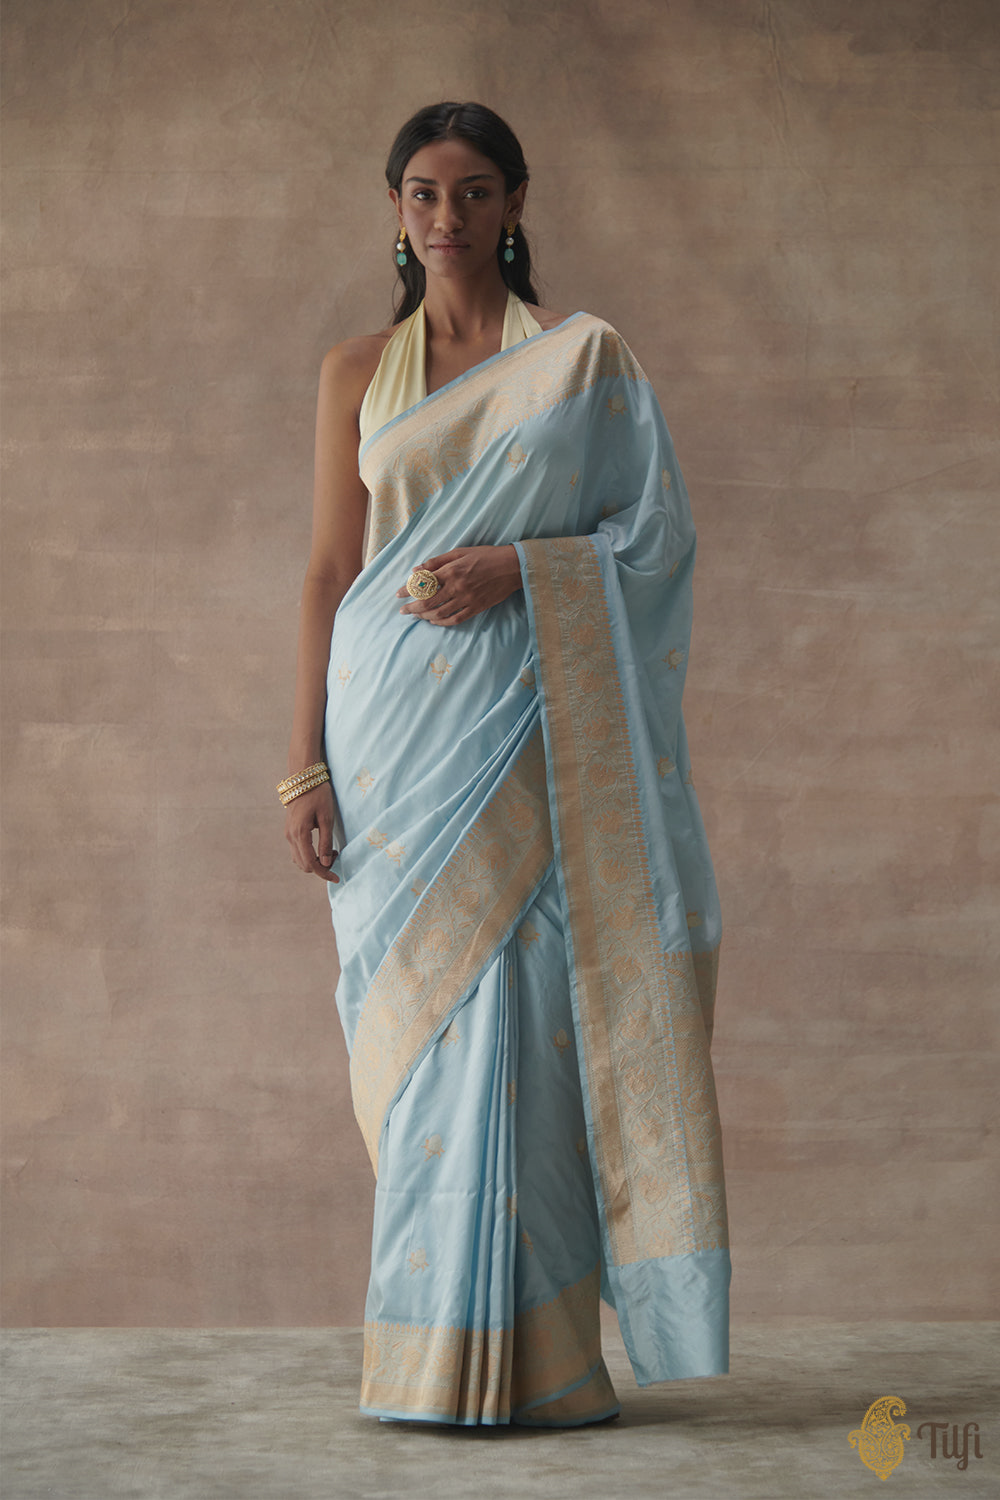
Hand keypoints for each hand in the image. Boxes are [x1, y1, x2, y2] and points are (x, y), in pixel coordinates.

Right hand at [285, 780, 339, 881]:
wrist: (303, 778)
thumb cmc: (318, 795)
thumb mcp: (327, 818)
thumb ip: (325, 842)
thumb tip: (326, 864)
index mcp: (299, 834)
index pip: (311, 863)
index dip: (324, 874)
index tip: (337, 878)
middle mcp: (290, 836)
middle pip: (304, 865)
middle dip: (321, 867)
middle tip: (337, 855)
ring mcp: (288, 834)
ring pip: (299, 860)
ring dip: (315, 861)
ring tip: (331, 851)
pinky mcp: (289, 831)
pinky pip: (297, 851)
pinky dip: (309, 855)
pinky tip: (321, 848)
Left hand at [396, 545, 521, 626]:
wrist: (511, 567)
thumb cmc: (485, 556)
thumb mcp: (460, 552)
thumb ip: (437, 561)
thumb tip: (416, 570)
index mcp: (451, 570)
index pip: (423, 583)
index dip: (408, 590)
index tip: (398, 594)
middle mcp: (457, 586)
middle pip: (428, 602)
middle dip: (412, 608)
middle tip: (403, 611)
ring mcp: (467, 599)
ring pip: (439, 613)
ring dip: (424, 616)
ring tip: (417, 616)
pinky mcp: (476, 608)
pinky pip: (455, 619)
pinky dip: (442, 622)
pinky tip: (434, 621)